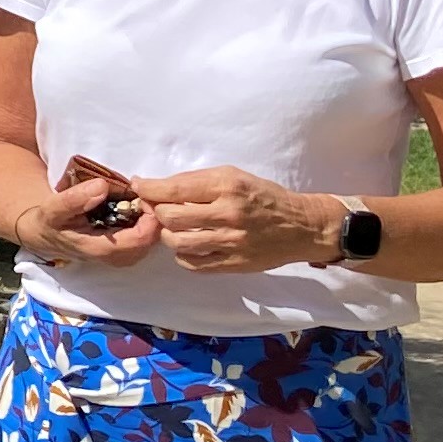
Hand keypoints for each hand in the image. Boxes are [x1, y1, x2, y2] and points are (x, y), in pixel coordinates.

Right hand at [11, 191, 162, 267]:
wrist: (46, 235)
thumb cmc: (51, 222)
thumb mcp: (53, 209)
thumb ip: (74, 199)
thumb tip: (102, 186)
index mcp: (101, 249)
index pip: (142, 238)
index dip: (150, 214)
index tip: (143, 193)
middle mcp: (117, 258)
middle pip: (153, 240)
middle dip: (155, 215)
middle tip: (145, 192)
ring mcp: (123, 256)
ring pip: (154, 240)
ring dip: (153, 217)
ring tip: (142, 197)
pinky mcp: (126, 250)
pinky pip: (148, 237)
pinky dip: (149, 221)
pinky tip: (138, 206)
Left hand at [135, 165, 342, 272]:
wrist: (302, 226)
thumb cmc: (264, 197)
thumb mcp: (235, 177)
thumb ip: (199, 183)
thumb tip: (158, 188)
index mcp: (227, 186)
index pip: (175, 188)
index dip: (149, 189)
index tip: (139, 186)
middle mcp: (228, 214)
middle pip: (171, 217)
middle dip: (156, 212)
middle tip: (156, 209)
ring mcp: (231, 242)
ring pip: (178, 243)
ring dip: (168, 235)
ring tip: (173, 229)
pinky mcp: (234, 264)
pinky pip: (193, 264)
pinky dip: (183, 255)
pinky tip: (189, 246)